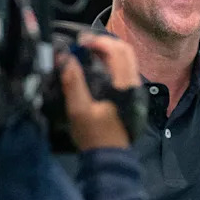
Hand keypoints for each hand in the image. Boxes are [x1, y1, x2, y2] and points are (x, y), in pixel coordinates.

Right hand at [59, 33, 139, 150]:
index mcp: (124, 86)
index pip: (118, 52)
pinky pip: (124, 70)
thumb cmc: (94, 136)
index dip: (99, 41)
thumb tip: (65, 57)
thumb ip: (73, 82)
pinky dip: (111, 63)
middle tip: (83, 44)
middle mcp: (133, 84)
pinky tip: (94, 67)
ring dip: (108, 52)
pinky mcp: (131, 96)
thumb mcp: (79, 110)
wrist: (110, 158)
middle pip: (125, 52)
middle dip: (104, 43)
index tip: (80, 41)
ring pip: (126, 60)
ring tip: (86, 53)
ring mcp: (135, 91)